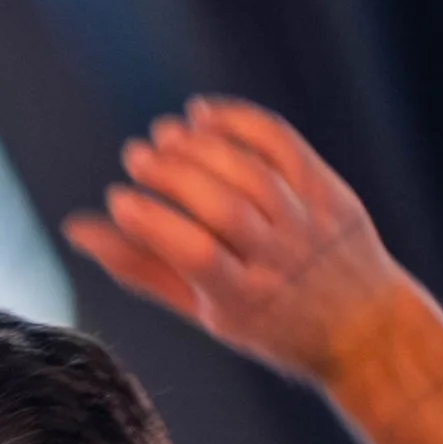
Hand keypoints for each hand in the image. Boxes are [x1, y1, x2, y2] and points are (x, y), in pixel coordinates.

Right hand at [60, 98, 401, 381]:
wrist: (365, 328)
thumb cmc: (269, 323)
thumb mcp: (206, 312)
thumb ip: (142, 269)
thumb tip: (76, 228)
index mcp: (245, 300)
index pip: (195, 253)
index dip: (151, 222)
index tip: (117, 199)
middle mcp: (281, 260)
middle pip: (223, 207)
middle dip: (172, 175)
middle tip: (136, 157)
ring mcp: (309, 223)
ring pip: (251, 172)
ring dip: (201, 146)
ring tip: (164, 136)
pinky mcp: (328, 191)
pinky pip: (282, 145)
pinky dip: (240, 122)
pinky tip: (203, 115)